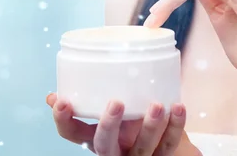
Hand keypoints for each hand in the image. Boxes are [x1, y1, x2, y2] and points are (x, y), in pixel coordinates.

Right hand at [46, 93, 197, 154]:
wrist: (158, 145)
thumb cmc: (128, 122)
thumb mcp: (107, 113)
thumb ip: (89, 98)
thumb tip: (58, 87)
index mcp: (95, 138)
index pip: (71, 133)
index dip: (63, 120)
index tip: (61, 100)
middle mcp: (113, 151)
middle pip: (104, 145)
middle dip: (108, 125)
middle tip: (116, 102)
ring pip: (142, 148)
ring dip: (150, 127)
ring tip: (157, 105)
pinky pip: (169, 145)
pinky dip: (175, 126)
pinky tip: (178, 106)